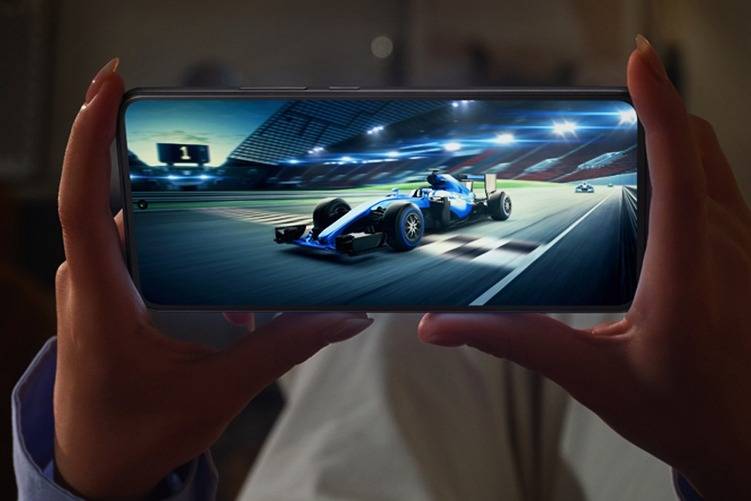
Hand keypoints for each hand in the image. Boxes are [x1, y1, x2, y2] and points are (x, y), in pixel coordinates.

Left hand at [54, 59, 372, 498]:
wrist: (99, 471)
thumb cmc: (137, 435)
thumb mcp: (217, 392)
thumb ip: (282, 348)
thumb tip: (344, 317)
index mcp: (100, 298)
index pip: (81, 200)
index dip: (90, 136)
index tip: (109, 82)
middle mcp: (89, 281)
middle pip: (124, 200)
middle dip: (174, 177)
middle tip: (218, 157)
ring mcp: (96, 287)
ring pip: (141, 229)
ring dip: (188, 229)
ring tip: (232, 247)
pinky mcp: (109, 296)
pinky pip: (145, 255)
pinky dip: (186, 258)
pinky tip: (227, 295)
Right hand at [419, 35, 750, 498]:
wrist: (748, 444)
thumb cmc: (680, 413)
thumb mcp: (592, 377)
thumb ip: (516, 342)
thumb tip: (440, 325)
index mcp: (688, 274)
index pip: (678, 168)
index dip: (659, 105)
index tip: (637, 61)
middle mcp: (728, 249)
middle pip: (700, 146)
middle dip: (657, 110)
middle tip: (605, 104)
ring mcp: (747, 250)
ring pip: (716, 162)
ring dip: (674, 136)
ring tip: (620, 137)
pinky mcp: (749, 256)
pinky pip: (723, 187)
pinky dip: (690, 164)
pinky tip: (651, 189)